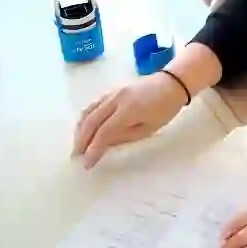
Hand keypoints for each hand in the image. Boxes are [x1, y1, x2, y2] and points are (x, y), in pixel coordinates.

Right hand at [73, 73, 187, 168]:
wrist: (171, 83)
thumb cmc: (165, 109)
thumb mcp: (148, 128)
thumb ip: (124, 137)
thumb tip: (103, 145)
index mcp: (128, 110)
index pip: (104, 132)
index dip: (93, 149)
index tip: (86, 164)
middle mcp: (115, 99)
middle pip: (91, 121)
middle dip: (81, 141)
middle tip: (76, 157)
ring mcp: (112, 93)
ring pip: (88, 112)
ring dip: (80, 130)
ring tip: (78, 146)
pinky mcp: (111, 91)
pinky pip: (93, 105)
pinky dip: (85, 119)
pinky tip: (84, 129)